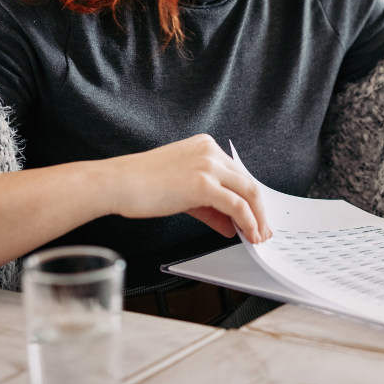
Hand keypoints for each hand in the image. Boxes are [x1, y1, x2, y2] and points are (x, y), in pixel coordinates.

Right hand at [104, 134, 272, 242]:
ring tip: (259, 236)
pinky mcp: (203, 184)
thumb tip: (231, 224)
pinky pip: (236, 205)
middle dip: (260, 209)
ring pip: (248, 192)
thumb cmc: (142, 185)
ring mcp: (208, 166)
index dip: (249, 197)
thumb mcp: (183, 193)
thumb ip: (210, 207)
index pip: (237, 174)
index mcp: (206, 146)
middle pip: (248, 181)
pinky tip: (249, 234)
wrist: (118, 183)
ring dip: (258, 218)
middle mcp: (211, 151)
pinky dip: (248, 222)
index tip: (256, 215)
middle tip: (264, 229)